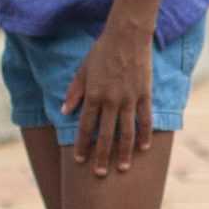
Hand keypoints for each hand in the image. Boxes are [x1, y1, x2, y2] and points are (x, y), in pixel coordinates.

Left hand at [62, 23, 154, 175]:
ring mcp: (129, 99)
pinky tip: (143, 148)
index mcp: (93, 94)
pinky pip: (145, 120)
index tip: (79, 161)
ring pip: (126, 132)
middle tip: (99, 174)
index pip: (86, 127)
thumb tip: (64, 112)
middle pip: (105, 135)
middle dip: (101, 156)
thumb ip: (74, 92)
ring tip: (122, 168)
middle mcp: (110, 100)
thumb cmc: (101, 50)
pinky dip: (145, 135)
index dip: (82, 145)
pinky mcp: (144, 95)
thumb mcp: (82, 69)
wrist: (127, 35)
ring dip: (123, 153)